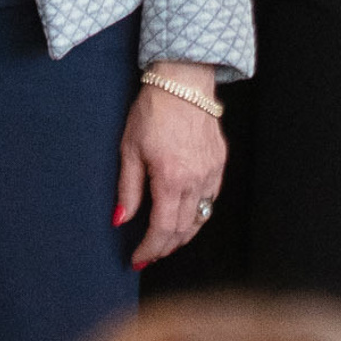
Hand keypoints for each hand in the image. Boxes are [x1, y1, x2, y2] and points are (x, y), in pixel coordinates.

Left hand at [117, 64, 226, 268]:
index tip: (137, 258)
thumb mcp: (130, 148)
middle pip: (183, 230)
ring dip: (183, 235)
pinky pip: (211, 199)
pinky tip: (185, 214)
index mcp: (171, 179)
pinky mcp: (219, 163)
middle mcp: (196, 180)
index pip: (162, 229)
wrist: (182, 81)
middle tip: (149, 255)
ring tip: (165, 242)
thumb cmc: (153, 110)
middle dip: (165, 247)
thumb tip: (120, 220)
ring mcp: (212, 172)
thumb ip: (128, 189)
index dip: (150, 249)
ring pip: (201, 219)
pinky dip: (198, 214)